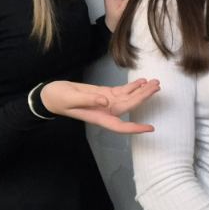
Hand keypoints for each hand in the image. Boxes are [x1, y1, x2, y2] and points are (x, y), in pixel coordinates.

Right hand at [39, 78, 159, 133]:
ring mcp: (106, 102)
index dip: (135, 128)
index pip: (120, 126)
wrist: (51, 94)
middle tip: (157, 87)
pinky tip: (142, 81)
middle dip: (144, 98)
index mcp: (98, 117)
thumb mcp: (70, 98)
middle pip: (129, 106)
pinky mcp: (105, 93)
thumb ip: (87, 100)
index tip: (150, 128)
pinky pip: (122, 91)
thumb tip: (105, 101)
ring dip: (142, 91)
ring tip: (155, 82)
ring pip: (129, 97)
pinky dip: (133, 86)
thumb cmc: (57, 99)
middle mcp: (106, 111)